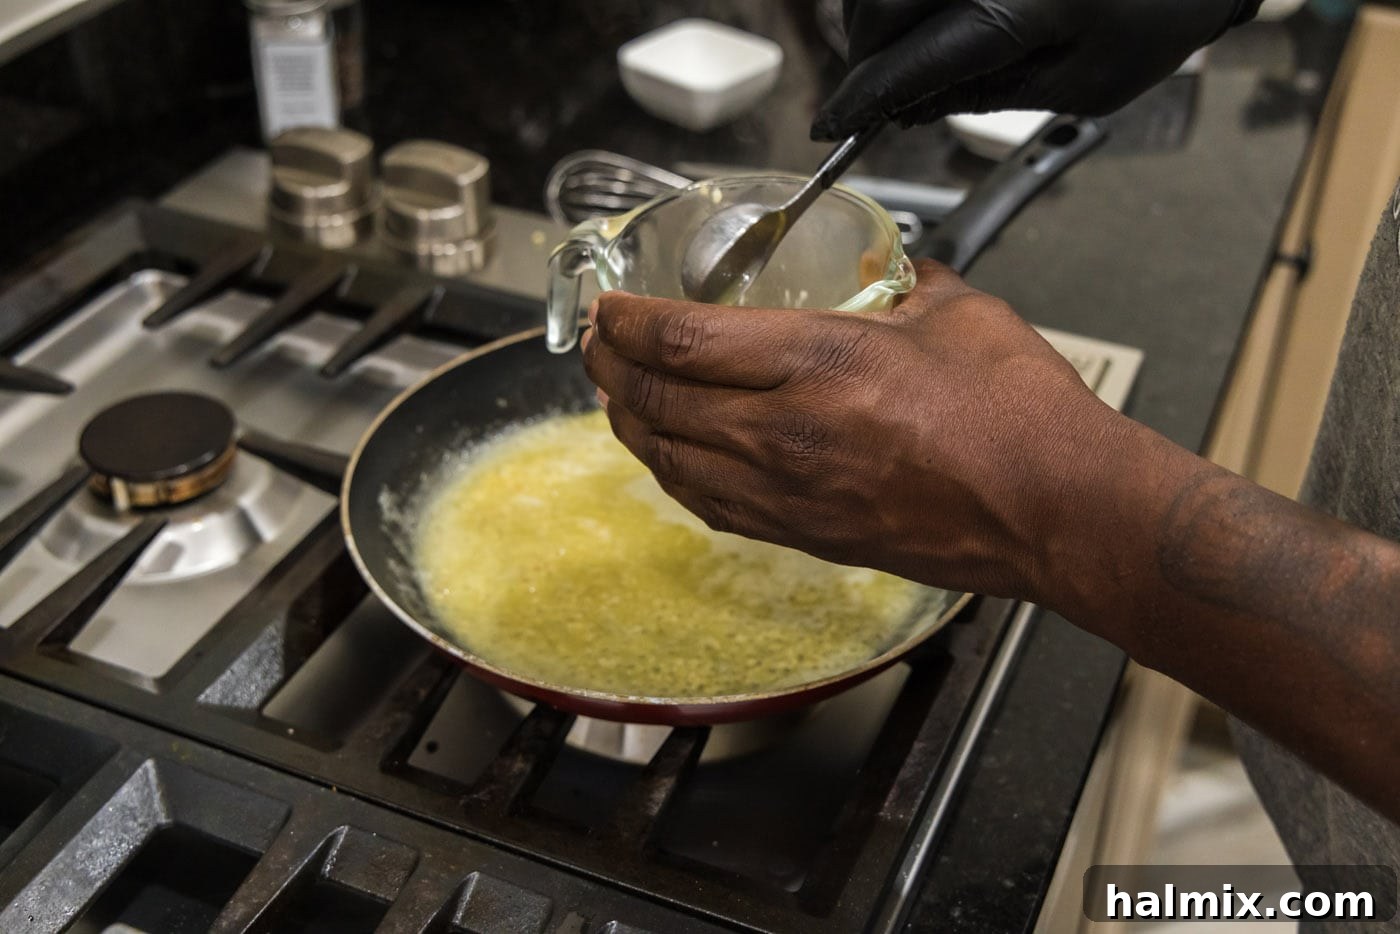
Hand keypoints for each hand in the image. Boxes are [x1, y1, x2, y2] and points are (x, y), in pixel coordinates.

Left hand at [581, 259, 1135, 603]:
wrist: (1053, 511)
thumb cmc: (1018, 417)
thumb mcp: (955, 311)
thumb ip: (899, 282)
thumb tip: (881, 269)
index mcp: (818, 363)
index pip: (681, 340)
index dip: (626, 321)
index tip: (607, 307)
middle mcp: (786, 433)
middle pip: (658, 401)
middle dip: (609, 369)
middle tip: (596, 346)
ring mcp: (789, 493)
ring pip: (672, 460)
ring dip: (631, 425)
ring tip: (617, 399)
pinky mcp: (804, 534)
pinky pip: (711, 506)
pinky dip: (675, 476)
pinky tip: (671, 460)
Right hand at [812, 0, 1261, 138]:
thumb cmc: (1157, 16)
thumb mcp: (1082, 85)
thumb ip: (987, 94)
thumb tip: (908, 107)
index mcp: (1026, 6)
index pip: (914, 59)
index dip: (864, 98)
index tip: (830, 129)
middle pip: (881, 7)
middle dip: (862, 58)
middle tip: (868, 94)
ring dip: (873, 20)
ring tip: (895, 55)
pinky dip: (896, 0)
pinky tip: (914, 19)